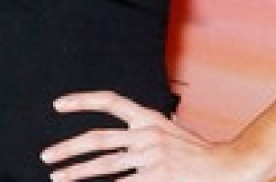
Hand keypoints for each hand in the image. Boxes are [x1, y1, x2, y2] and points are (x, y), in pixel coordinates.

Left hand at [41, 91, 266, 181]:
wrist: (228, 167)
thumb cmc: (201, 152)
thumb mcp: (176, 129)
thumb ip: (156, 125)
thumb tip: (142, 121)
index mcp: (149, 118)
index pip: (111, 102)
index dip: (82, 101)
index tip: (58, 105)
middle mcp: (147, 134)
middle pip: (98, 139)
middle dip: (68, 148)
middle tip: (47, 156)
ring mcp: (151, 157)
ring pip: (104, 164)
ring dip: (77, 172)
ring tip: (57, 177)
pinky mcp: (156, 177)